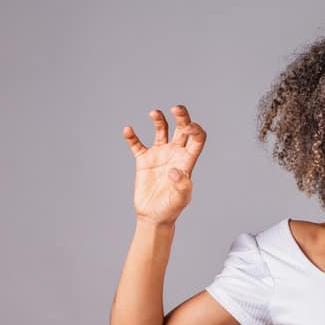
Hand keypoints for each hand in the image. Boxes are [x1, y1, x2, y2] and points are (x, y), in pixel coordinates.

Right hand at [123, 105, 205, 225]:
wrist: (154, 217)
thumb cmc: (171, 209)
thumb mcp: (181, 199)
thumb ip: (182, 185)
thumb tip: (175, 171)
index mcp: (187, 161)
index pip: (197, 138)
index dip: (195, 129)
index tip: (186, 129)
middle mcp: (175, 154)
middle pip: (181, 128)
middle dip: (181, 116)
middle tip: (175, 108)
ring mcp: (159, 155)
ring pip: (161, 130)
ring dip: (158, 119)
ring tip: (154, 113)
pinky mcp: (143, 160)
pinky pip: (137, 144)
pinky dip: (132, 136)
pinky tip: (128, 130)